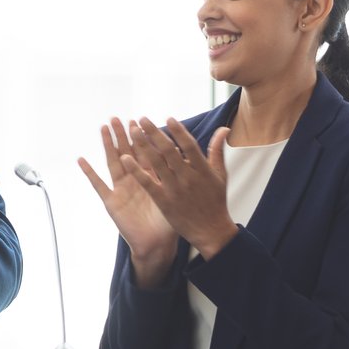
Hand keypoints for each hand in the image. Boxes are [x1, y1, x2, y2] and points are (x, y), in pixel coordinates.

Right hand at [78, 119, 177, 286]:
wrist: (157, 244)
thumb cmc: (168, 222)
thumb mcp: (175, 195)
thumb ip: (177, 176)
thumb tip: (187, 156)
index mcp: (150, 178)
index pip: (144, 152)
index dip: (140, 137)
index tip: (137, 120)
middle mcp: (134, 181)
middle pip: (127, 153)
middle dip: (122, 135)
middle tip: (116, 118)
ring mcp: (121, 190)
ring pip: (113, 162)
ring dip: (108, 146)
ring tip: (103, 128)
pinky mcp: (112, 202)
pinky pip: (99, 185)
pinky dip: (90, 173)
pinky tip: (82, 160)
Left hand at [126, 118, 238, 258]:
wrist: (210, 231)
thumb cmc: (216, 201)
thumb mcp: (220, 175)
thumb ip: (217, 150)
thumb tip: (223, 128)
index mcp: (202, 169)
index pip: (189, 145)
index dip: (178, 131)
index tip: (168, 118)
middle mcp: (187, 177)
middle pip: (169, 151)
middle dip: (154, 133)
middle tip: (143, 119)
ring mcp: (174, 189)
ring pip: (156, 163)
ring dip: (143, 145)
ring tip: (132, 131)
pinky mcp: (163, 201)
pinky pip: (148, 183)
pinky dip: (136, 170)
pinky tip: (125, 159)